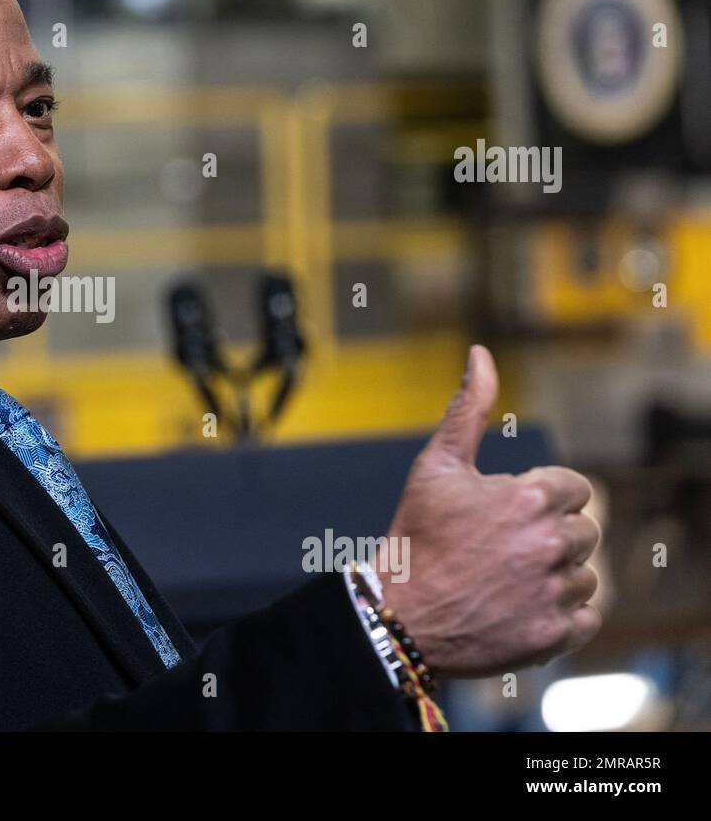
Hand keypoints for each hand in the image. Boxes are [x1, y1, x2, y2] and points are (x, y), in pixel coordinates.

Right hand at [374, 344, 601, 678]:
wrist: (399, 615)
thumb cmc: (416, 537)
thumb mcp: (436, 467)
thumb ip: (467, 409)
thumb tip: (480, 354)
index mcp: (528, 498)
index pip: (572, 489)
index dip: (538, 500)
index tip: (504, 517)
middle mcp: (549, 543)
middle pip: (583, 531)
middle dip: (549, 537)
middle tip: (501, 550)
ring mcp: (555, 591)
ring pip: (585, 573)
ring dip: (556, 576)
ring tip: (506, 581)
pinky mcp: (556, 633)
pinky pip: (586, 615)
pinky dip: (561, 614)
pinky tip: (520, 607)